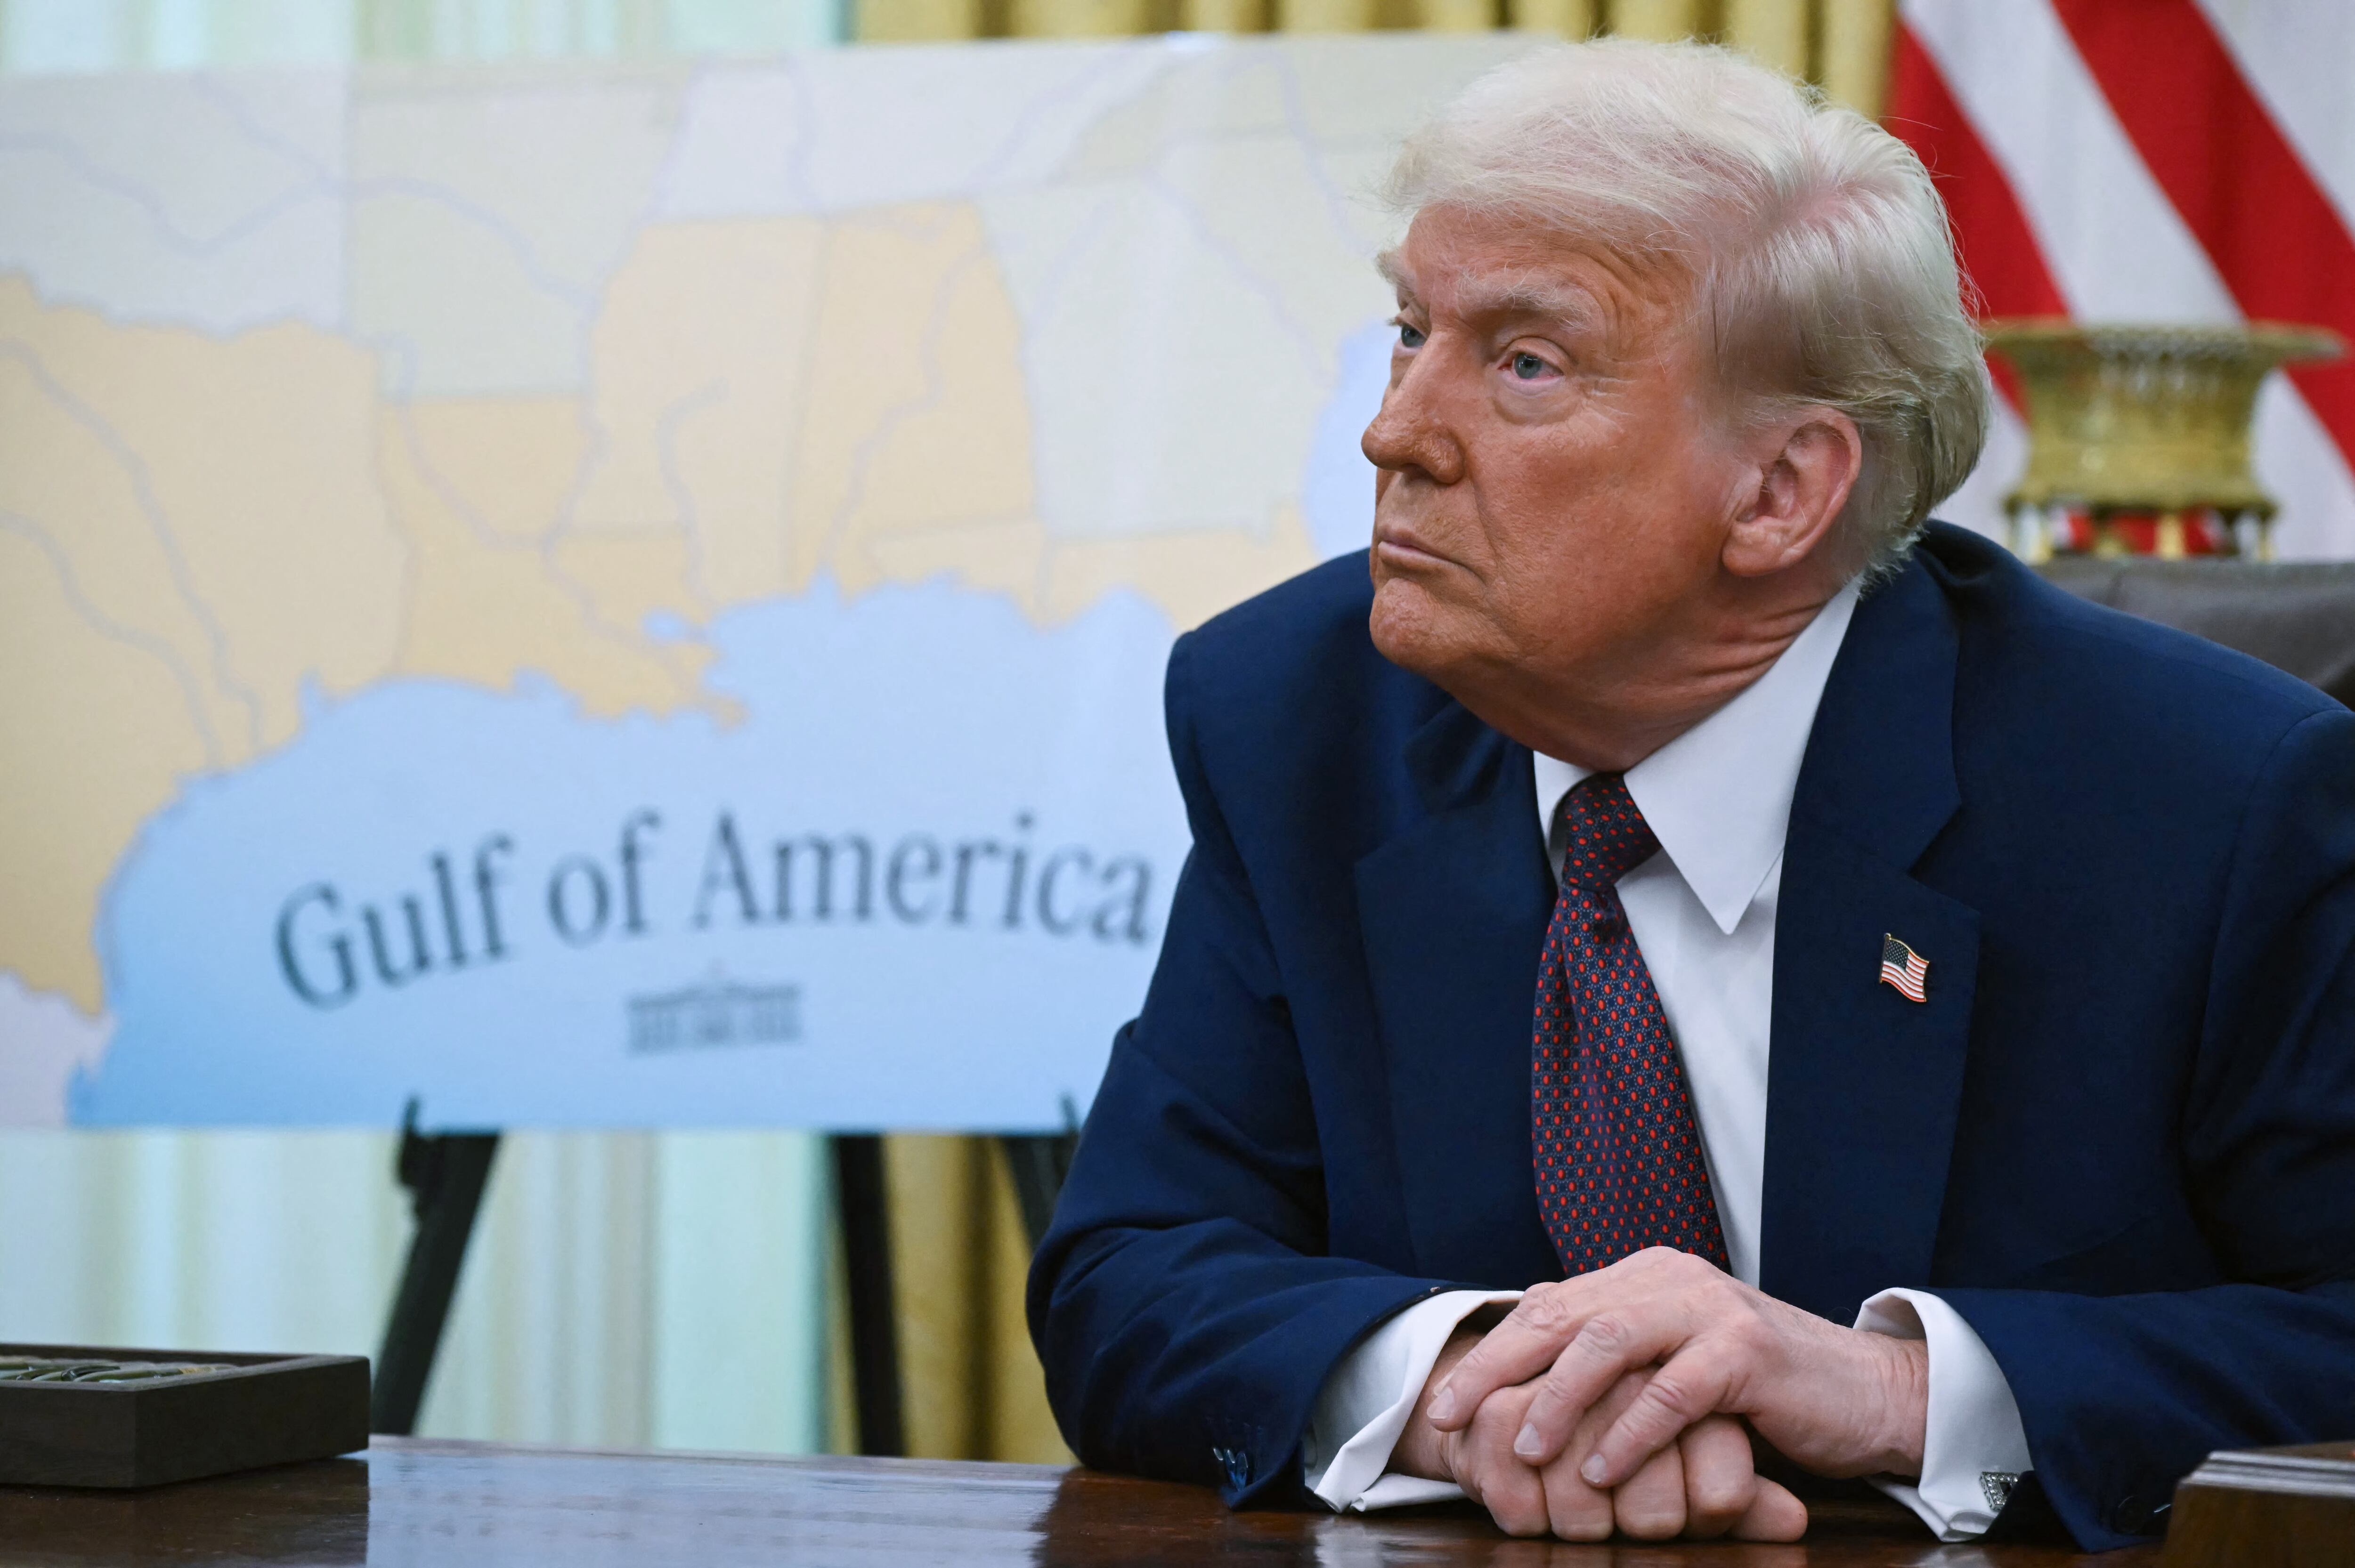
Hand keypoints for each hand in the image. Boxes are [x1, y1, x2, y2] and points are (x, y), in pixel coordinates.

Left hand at [1425, 1249, 1928, 1492]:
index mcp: (1646, 1275)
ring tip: (1524, 1449)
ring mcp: (1710, 1309)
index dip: (1490, 1351)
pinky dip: (1630, 1433)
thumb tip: (1530, 1346)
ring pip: (1609, 1343)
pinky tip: (1599, 1469)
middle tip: (1448, 1416)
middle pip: (1563, 1315)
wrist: (1865, 1392)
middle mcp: (1671, 1278)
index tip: (1441, 1401)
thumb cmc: (1761, 1388)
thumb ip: (1615, 1348)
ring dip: (1558, 1400)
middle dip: (1496, 1368)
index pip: (1548, 1305)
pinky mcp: (1748, 1351)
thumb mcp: (1676, 1356)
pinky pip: (1672, 1392)